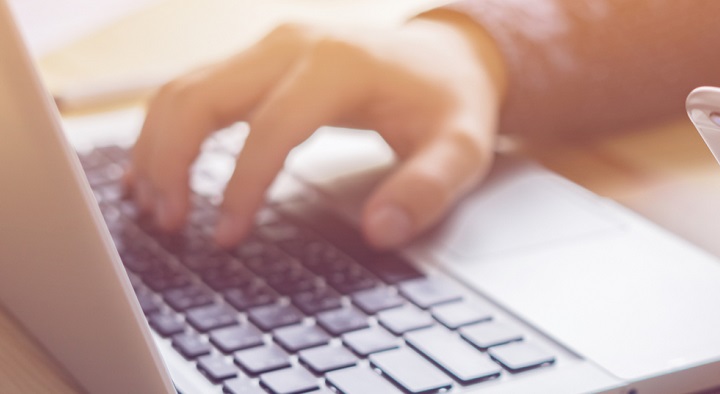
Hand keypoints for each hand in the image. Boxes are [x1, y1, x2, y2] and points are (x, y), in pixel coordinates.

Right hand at [126, 10, 507, 248]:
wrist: (450, 57)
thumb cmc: (451, 103)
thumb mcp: (462, 149)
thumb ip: (427, 189)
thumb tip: (381, 231)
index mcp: (339, 65)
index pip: (270, 129)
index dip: (241, 187)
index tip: (225, 237)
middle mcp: (294, 44)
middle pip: (202, 96)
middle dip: (172, 162)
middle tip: (168, 224)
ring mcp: (270, 46)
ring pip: (185, 89)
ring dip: (157, 148)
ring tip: (153, 208)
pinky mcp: (259, 58)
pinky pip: (195, 88)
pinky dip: (166, 130)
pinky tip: (152, 172)